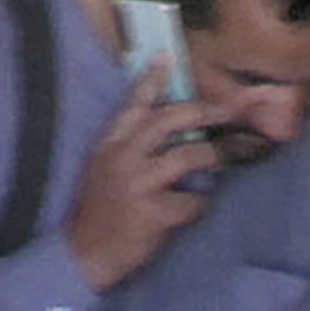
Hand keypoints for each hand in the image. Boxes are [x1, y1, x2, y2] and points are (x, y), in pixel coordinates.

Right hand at [62, 70, 219, 294]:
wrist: (83, 253)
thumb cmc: (98, 210)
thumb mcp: (102, 168)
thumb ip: (126, 146)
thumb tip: (164, 127)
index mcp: (109, 145)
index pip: (132, 104)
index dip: (152, 80)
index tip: (167, 57)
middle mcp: (122, 158)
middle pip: (168, 120)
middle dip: (202, 111)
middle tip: (226, 110)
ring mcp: (138, 184)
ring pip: (187, 156)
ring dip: (210, 156)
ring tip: (221, 159)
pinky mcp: (153, 213)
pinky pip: (191, 202)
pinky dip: (200, 204)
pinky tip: (197, 207)